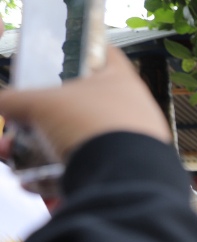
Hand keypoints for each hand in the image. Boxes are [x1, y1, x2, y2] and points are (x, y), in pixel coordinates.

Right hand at [0, 47, 170, 162]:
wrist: (121, 178)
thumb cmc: (91, 126)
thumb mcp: (40, 104)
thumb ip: (14, 100)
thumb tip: (1, 102)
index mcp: (120, 81)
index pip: (104, 54)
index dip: (80, 52)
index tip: (58, 58)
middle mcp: (131, 111)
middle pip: (81, 105)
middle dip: (41, 116)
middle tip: (16, 122)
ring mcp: (130, 144)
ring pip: (77, 141)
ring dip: (39, 150)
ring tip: (12, 155)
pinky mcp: (122, 173)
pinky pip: (84, 170)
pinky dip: (56, 175)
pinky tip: (32, 182)